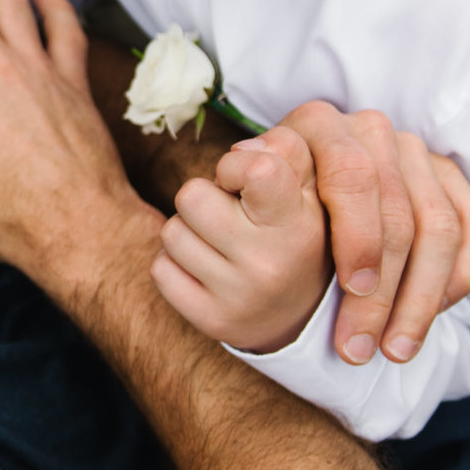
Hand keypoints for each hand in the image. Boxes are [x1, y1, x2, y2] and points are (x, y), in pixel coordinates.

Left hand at [153, 129, 330, 353]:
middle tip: (230, 213)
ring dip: (189, 229)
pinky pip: (161, 270)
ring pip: (172, 233)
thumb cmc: (297, 231)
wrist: (301, 316)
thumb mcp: (309, 185)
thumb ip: (285, 149)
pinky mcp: (211, 321)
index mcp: (297, 225)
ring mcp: (238, 298)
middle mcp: (268, 264)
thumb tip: (239, 148)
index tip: (245, 179)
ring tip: (221, 241)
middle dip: (205, 196)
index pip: (256, 170)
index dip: (236, 164)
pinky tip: (207, 267)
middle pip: (191, 197)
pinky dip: (176, 263)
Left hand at [268, 102, 469, 365]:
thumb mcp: (248, 201)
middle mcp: (371, 129)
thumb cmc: (265, 211)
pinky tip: (428, 320)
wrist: (291, 209)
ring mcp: (416, 152)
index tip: (350, 288)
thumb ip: (255, 188)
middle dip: (383, 293)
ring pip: (440, 228)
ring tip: (394, 351)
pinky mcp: (452, 179)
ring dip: (420, 301)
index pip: (354, 176)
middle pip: (399, 213)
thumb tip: (253, 170)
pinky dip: (457, 280)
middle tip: (359, 348)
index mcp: (318, 123)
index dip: (359, 235)